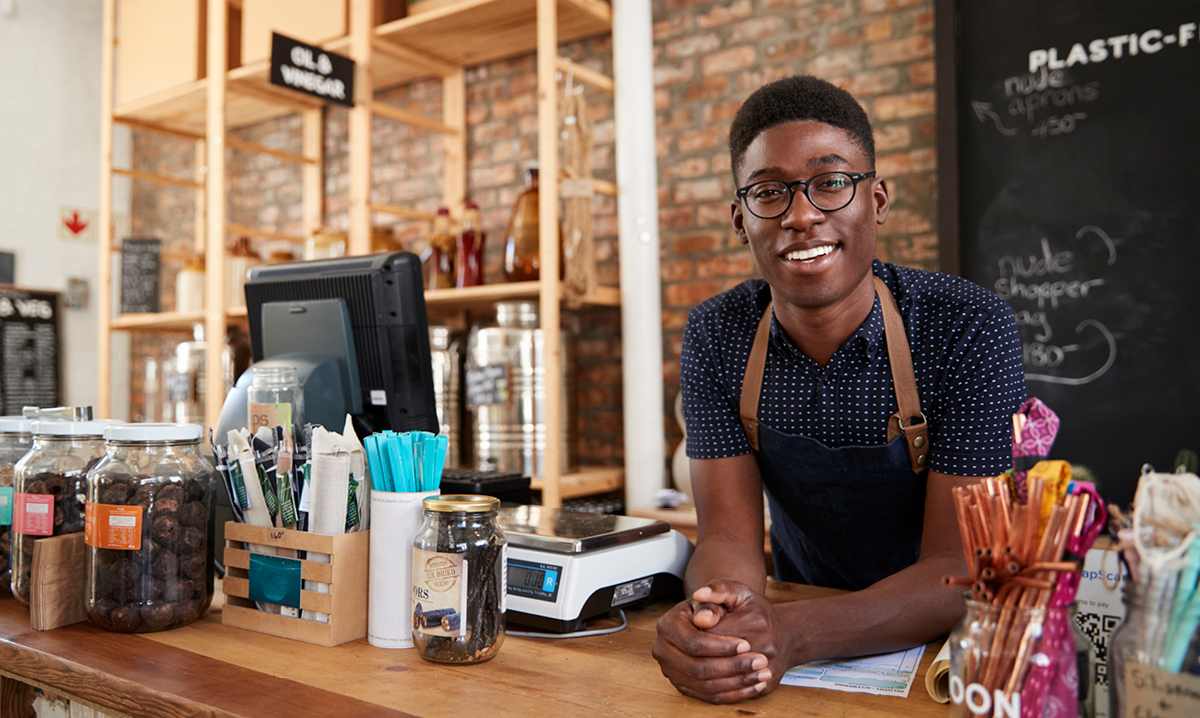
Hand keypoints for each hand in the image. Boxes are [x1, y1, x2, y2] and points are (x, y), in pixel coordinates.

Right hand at [651, 583, 773, 703]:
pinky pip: (708, 696)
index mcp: (668, 624)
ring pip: (705, 685)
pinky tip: (753, 685)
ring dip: (736, 682)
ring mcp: (671, 670)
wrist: (715, 622)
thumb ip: (717, 594)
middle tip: (760, 661)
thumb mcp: (724, 593)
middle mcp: (663, 649)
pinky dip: (733, 694)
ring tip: (761, 674)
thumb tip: (705, 619)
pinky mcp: (683, 686)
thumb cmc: (721, 606)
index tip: (747, 645)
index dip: (721, 646)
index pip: (694, 642)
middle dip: (732, 666)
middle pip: (699, 667)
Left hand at [694, 579, 795, 699]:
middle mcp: (766, 647)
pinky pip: (737, 692)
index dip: (697, 631)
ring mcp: (768, 670)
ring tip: (703, 659)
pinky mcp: (767, 687)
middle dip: (701, 652)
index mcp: (755, 621)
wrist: (785, 635)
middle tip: (697, 645)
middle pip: (716, 657)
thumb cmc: (755, 611)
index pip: (710, 633)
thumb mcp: (738, 592)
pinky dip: (719, 686)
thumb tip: (698, 595)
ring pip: (724, 679)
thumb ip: (717, 590)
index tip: (696, 626)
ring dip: (708, 671)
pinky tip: (712, 676)